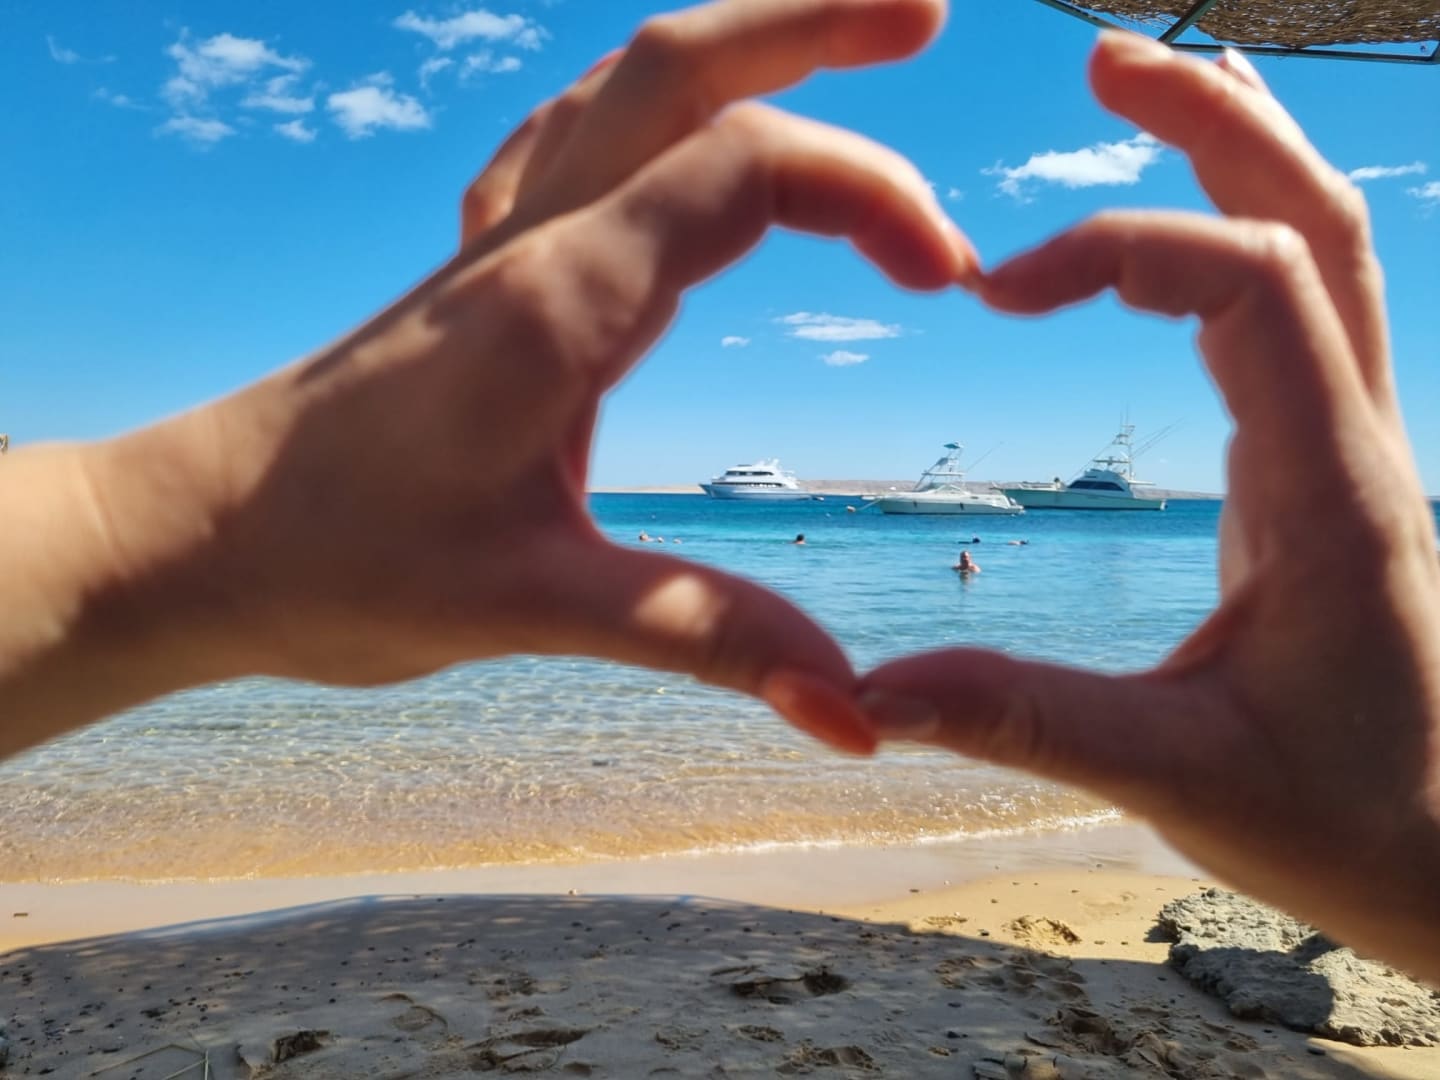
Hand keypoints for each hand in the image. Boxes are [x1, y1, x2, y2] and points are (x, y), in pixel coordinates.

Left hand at [1, 0, 975, 757]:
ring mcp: (496, 245)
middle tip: (930, 17)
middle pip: (678, 66)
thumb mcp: (526, 609)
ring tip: (842, 35)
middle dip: (813, 23)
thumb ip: (699, 640)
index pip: (740, 172)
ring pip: (624, 86)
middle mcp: (528, 244)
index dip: (868, 195)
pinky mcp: (480, 273)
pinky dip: (656, 104)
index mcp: (553, 303)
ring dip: (738, 40)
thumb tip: (853, 710)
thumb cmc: (336, 563)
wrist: (197, 536)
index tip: (948, 276)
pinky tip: (684, 124)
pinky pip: (575, 140)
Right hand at [858, 32, 1439, 977]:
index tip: (999, 294)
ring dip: (1240, 158)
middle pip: (1315, 223)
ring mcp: (1348, 454)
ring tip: (1144, 91)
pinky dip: (1233, 243)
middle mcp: (1355, 448)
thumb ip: (1022, 721)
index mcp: (1332, 496)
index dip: (1124, 246)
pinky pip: (1294, 320)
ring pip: (1322, 256)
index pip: (1254, 285)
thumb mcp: (1174, 779)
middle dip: (1214, 124)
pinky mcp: (1321, 477)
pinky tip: (1168, 246)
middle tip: (1106, 62)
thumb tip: (868, 694)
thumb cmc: (1346, 823)